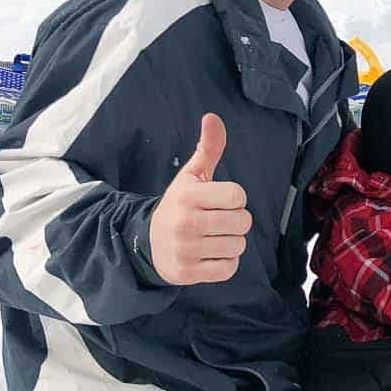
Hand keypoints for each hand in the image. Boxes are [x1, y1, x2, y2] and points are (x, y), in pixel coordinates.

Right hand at [148, 114, 253, 284]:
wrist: (148, 243)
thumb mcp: (191, 176)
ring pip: (238, 246)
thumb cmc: (180, 205)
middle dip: (236, 221)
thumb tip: (212, 117)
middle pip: (242, 222)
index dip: (234, 198)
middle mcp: (185, 223)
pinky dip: (225, 263)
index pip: (238, 196)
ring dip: (231, 242)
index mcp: (188, 196)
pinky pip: (229, 268)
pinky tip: (209, 254)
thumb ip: (207, 148)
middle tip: (217, 221)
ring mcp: (186, 250)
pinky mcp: (188, 273)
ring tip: (212, 237)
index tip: (219, 200)